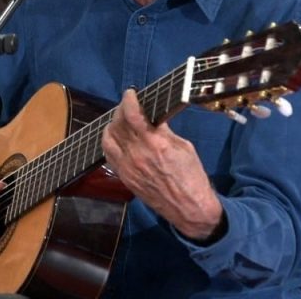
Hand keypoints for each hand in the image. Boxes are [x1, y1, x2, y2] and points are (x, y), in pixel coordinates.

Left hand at [101, 89, 222, 240]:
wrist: (189, 208)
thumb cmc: (192, 175)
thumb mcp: (184, 146)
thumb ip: (164, 131)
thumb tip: (152, 117)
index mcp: (156, 143)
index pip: (133, 114)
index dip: (128, 100)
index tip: (130, 92)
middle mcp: (137, 154)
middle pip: (118, 124)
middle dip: (121, 110)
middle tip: (128, 105)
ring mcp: (128, 167)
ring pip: (108, 138)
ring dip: (112, 125)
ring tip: (120, 120)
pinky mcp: (124, 177)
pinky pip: (108, 154)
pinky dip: (110, 142)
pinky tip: (118, 138)